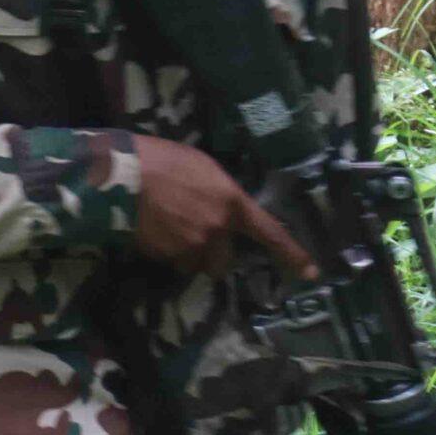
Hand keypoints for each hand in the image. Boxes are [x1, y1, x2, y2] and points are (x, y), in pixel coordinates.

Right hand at [130, 136, 315, 280]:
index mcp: (231, 203)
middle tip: (192, 238)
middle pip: (222, 262)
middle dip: (210, 256)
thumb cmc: (162, 159)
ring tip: (165, 229)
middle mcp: (216, 230)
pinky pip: (170, 260)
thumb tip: (222, 208)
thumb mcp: (203, 168)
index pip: (270, 233)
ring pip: (193, 264)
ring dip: (184, 255)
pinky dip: (163, 251)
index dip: (292, 254)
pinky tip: (151, 229)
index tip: (312, 274)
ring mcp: (190, 246)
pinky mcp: (164, 255)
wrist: (123, 174)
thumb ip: (220, 193)